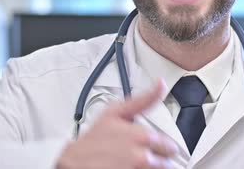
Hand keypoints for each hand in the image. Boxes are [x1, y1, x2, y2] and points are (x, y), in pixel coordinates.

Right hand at [56, 80, 177, 168]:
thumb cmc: (94, 139)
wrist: (73, 162)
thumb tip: (161, 84)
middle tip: (143, 154)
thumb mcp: (116, 112)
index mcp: (143, 136)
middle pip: (167, 162)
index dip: (164, 146)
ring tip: (136, 163)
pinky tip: (130, 167)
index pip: (170, 146)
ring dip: (152, 167)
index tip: (157, 146)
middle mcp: (142, 157)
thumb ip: (144, 99)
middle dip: (159, 158)